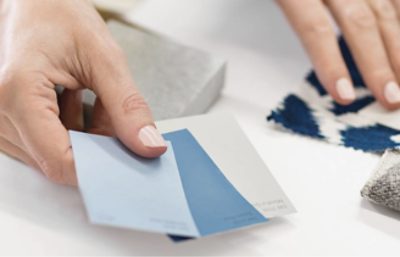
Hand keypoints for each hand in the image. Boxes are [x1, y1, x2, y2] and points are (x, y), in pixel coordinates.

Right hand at [0, 0, 166, 184]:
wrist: (37, 4)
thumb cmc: (61, 16)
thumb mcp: (104, 58)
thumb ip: (127, 107)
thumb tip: (148, 145)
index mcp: (19, 92)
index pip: (59, 160)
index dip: (99, 169)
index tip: (129, 164)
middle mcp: (1, 112)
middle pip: (59, 160)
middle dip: (98, 148)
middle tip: (115, 115)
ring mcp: (3, 120)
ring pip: (57, 155)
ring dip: (87, 136)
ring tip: (89, 97)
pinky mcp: (12, 123)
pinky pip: (50, 145)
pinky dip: (75, 131)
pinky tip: (78, 101)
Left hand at [278, 0, 399, 108]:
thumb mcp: (277, 0)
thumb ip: (293, 24)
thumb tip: (302, 60)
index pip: (314, 28)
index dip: (331, 63)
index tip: (344, 97)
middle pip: (357, 22)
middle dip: (377, 63)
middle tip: (391, 98)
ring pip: (382, 9)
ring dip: (397, 47)